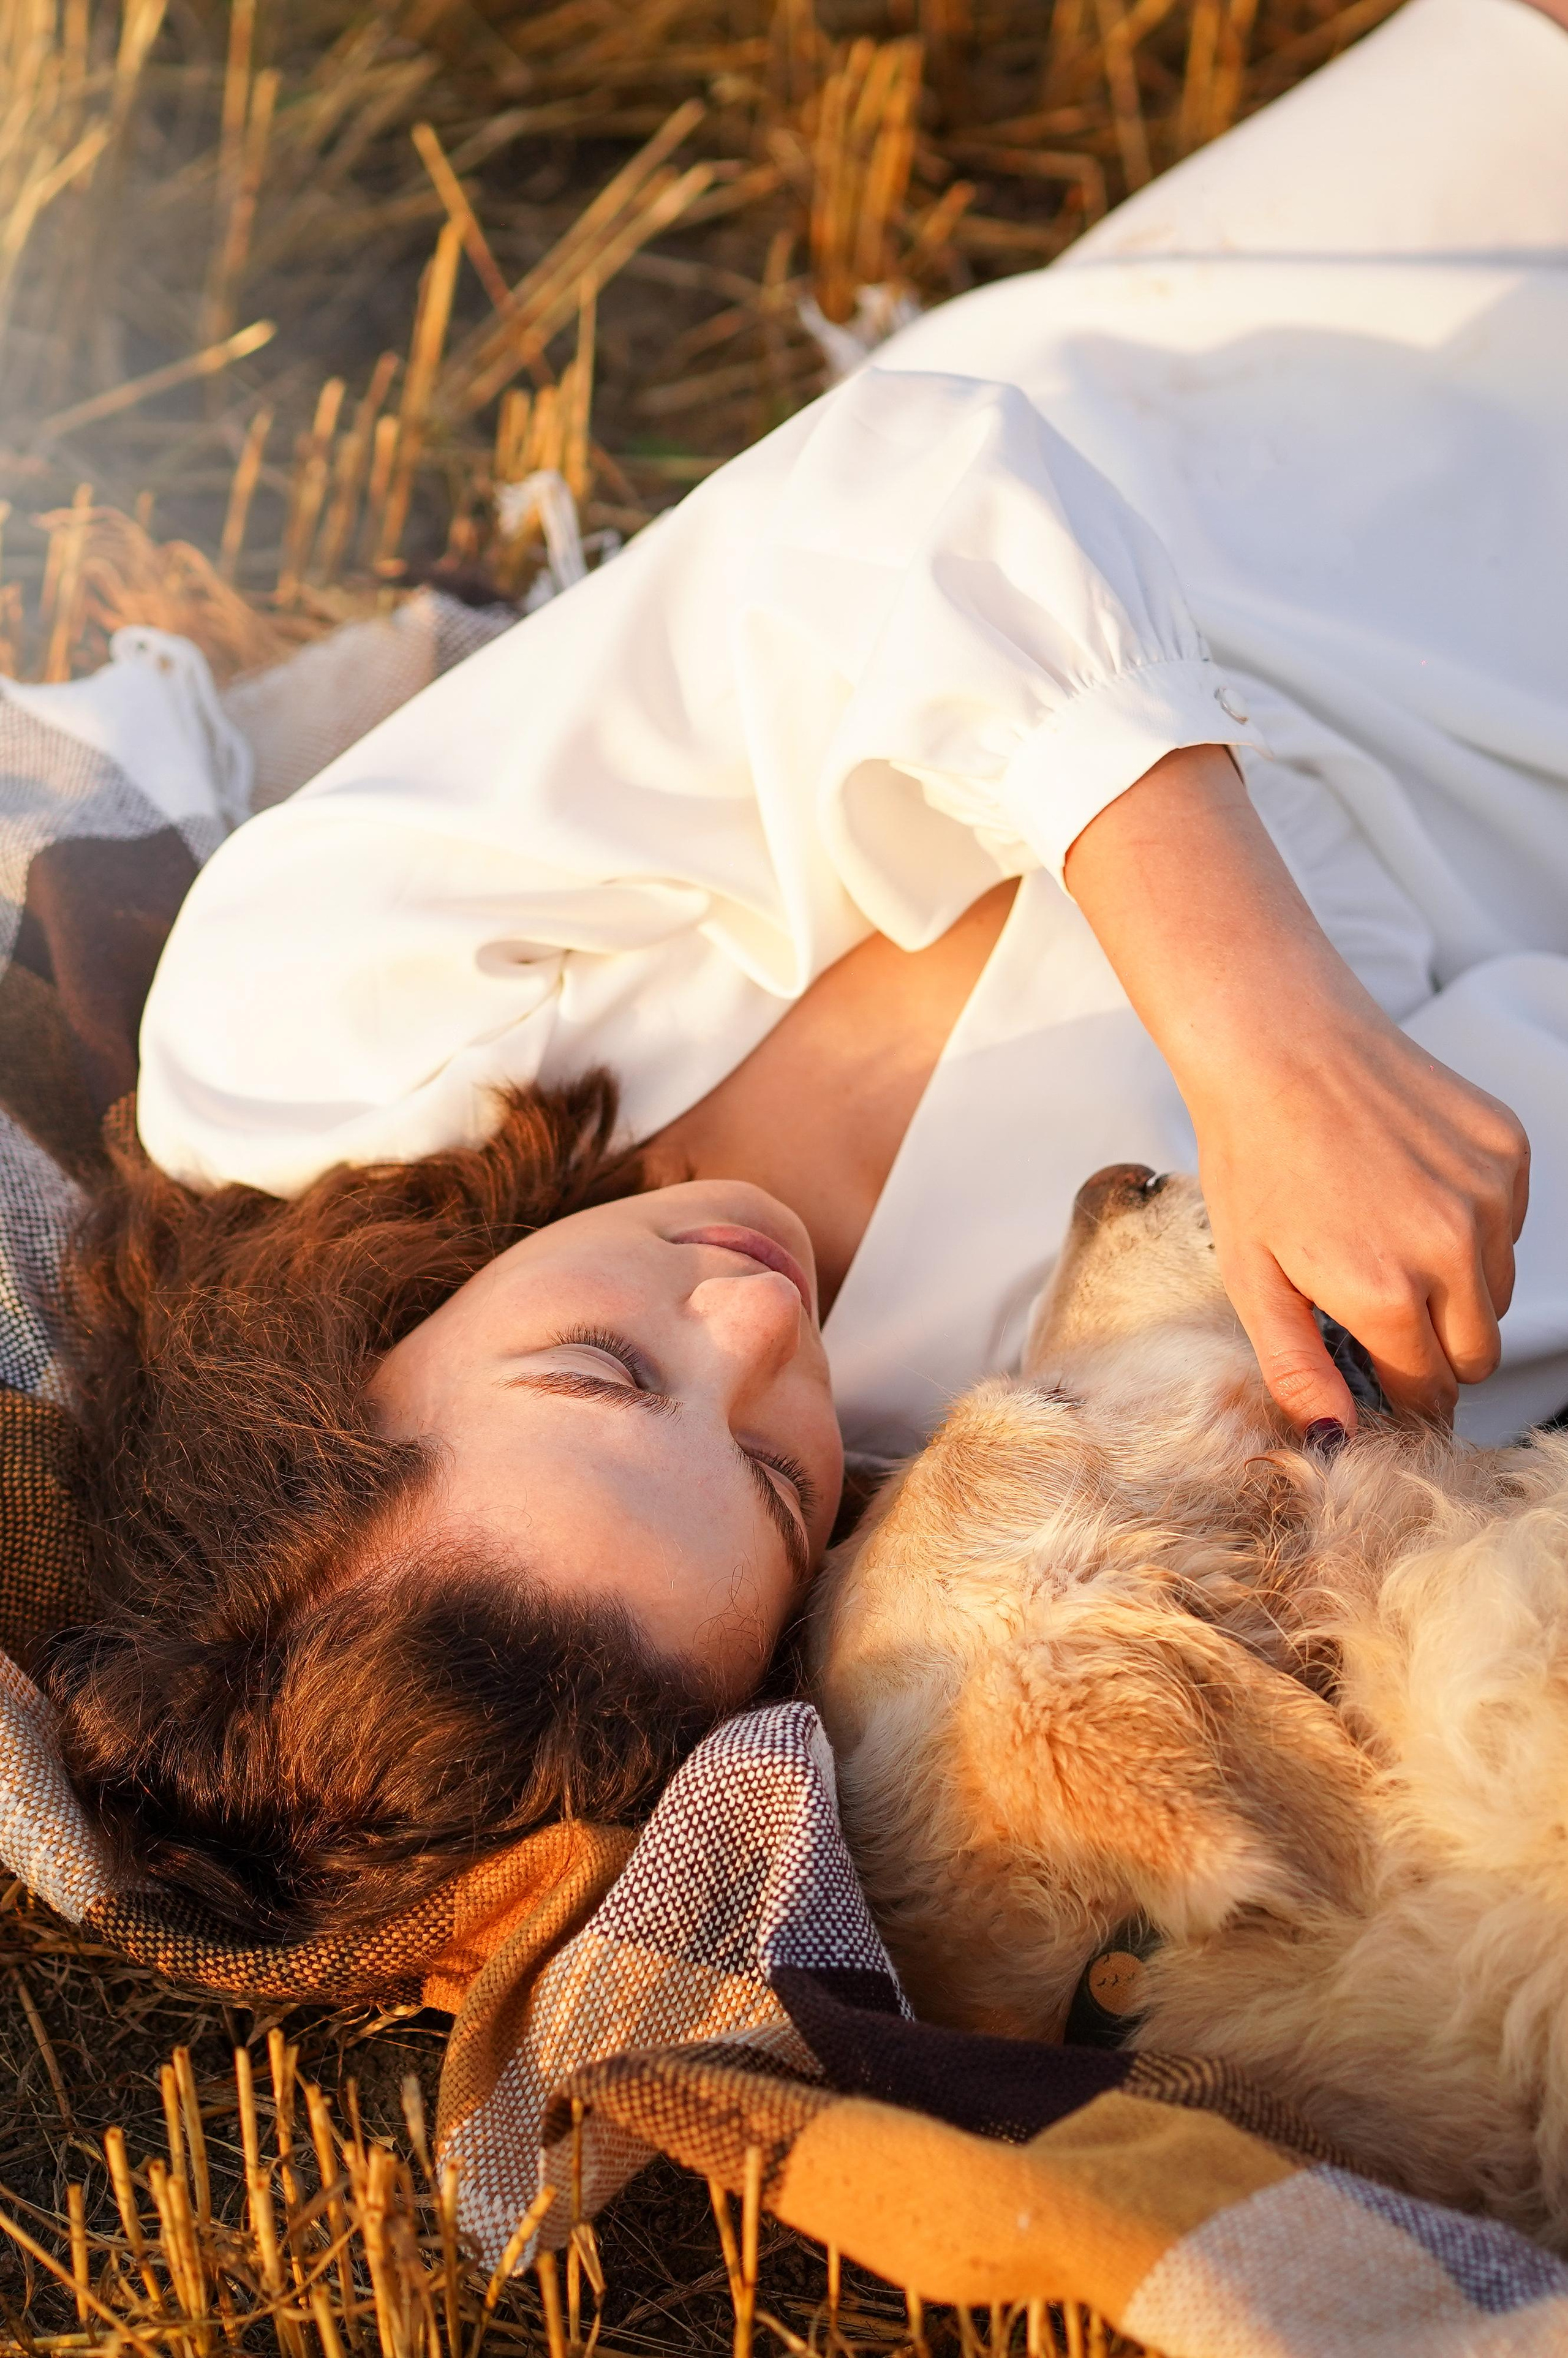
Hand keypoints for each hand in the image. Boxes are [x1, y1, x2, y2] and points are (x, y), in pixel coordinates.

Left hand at [1063, 745, 1529, 1428]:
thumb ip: (1298, 1370)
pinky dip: (1470, 1224)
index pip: (1426, 1390)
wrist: (1279, 1042)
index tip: (1375, 1378)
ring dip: (1454, 1286)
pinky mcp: (1508, 1150)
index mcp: (1388, 1293)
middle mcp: (1454, 1249)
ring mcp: (1489, 1196)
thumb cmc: (1252, 1157)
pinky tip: (1409, 1187)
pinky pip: (1507, 1224)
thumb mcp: (1252, 1277)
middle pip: (1474, 1352)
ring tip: (1383, 1236)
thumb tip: (1334, 1442)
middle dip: (1431, 1350)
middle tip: (1375, 1311)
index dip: (1399, 1393)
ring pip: (1497, 1291)